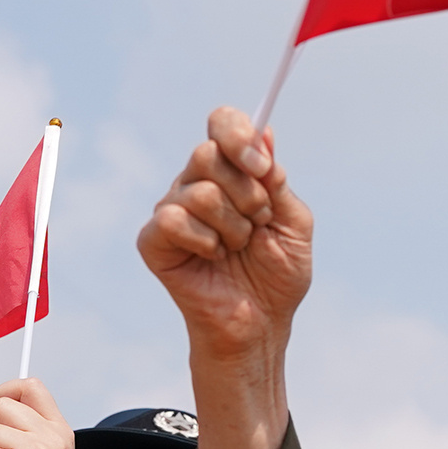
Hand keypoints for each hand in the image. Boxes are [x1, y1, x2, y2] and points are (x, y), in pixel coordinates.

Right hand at [136, 107, 313, 359]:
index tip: (263, 168)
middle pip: (208, 153)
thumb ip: (278, 182)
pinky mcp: (153, 240)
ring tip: (238, 249)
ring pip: (200, 192)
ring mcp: (172, 210)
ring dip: (234, 227)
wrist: (262, 325)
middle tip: (259, 222)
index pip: (222, 123)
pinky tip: (213, 258)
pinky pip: (175, 220)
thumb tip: (264, 134)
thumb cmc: (277, 276)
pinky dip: (206, 242)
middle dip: (247, 194)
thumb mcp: (294, 224)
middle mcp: (196, 183)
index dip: (239, 136)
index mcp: (230, 172)